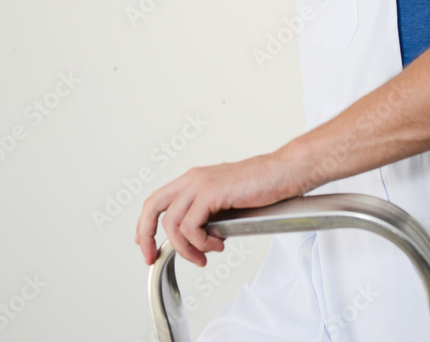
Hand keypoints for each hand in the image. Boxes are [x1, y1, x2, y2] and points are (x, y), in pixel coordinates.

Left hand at [135, 152, 301, 266]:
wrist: (283, 171)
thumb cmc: (263, 185)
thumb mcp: (226, 201)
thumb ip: (208, 214)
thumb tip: (198, 238)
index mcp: (194, 179)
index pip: (157, 199)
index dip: (146, 224)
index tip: (146, 245)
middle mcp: (193, 178)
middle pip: (152, 206)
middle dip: (147, 236)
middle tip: (152, 257)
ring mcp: (200, 183)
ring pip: (172, 222)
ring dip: (185, 248)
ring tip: (204, 255)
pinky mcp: (211, 192)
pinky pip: (191, 226)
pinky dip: (200, 242)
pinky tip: (217, 244)